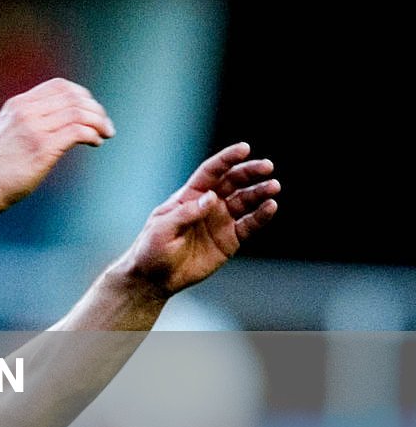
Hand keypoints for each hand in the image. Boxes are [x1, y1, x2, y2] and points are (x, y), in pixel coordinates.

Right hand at [0, 78, 115, 215]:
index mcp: (16, 105)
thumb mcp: (6, 134)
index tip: (91, 111)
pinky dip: (93, 134)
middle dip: (96, 109)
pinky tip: (95, 143)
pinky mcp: (42, 148)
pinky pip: (78, 131)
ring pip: (79, 112)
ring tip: (104, 135)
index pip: (59, 85)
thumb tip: (56, 122)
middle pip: (73, 97)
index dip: (82, 95)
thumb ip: (26, 122)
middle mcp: (25, 112)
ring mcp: (33, 129)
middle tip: (105, 125)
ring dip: (99, 122)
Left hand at [119, 143, 278, 296]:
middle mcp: (208, 204)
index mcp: (189, 196)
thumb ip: (186, 213)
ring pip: (245, 201)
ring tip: (273, 186)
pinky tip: (271, 207)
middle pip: (233, 182)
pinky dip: (261, 216)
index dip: (227, 159)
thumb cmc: (151, 249)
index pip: (211, 172)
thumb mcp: (162, 229)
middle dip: (249, 172)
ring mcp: (221, 221)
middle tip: (267, 166)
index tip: (244, 148)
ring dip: (260, 192)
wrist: (155, 278)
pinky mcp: (231, 240)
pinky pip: (249, 224)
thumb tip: (211, 197)